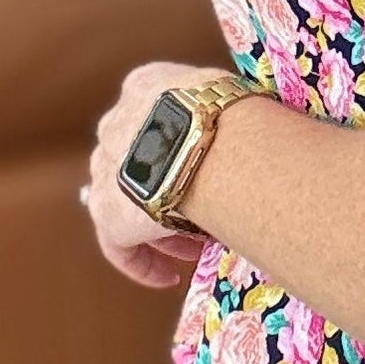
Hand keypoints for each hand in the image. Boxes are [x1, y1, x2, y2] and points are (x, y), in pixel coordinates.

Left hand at [82, 60, 232, 289]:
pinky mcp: (108, 211)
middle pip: (137, 162)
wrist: (214, 141)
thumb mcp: (228, 95)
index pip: (153, 118)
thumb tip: (258, 127)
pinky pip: (117, 245)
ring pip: (127, 201)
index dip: (179, 152)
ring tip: (194, 247)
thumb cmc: (241, 113)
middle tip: (202, 215)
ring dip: (160, 226)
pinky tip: (168, 277)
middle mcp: (116, 123)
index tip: (204, 174)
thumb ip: (223, 111)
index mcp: (144, 86)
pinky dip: (141, 262)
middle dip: (168, 189)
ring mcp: (106, 167)